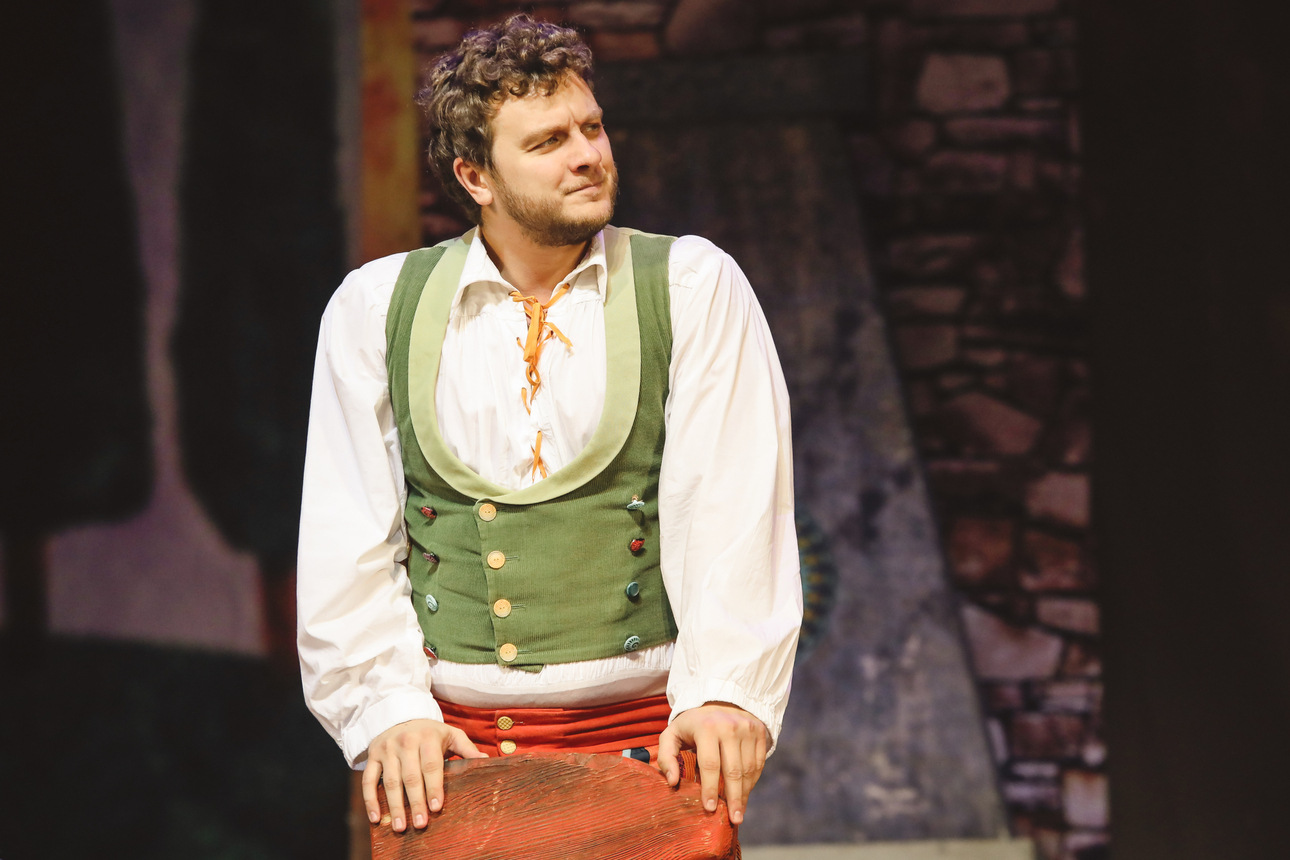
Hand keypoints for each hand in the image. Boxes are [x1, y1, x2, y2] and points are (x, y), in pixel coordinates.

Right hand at [362, 718, 486, 831]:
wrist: (399, 715)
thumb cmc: (429, 731)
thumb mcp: (450, 733)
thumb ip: (467, 748)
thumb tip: (486, 762)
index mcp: (427, 738)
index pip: (431, 765)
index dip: (434, 787)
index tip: (437, 807)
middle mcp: (405, 742)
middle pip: (410, 776)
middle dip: (415, 802)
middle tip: (421, 824)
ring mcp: (387, 749)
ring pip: (389, 781)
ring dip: (394, 806)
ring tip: (400, 827)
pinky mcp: (372, 756)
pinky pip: (368, 780)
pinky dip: (370, 800)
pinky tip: (376, 818)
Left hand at [657, 702, 768, 825]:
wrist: (719, 699)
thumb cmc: (692, 724)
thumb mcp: (672, 734)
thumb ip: (667, 757)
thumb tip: (672, 782)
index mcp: (707, 727)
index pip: (710, 764)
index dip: (709, 789)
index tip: (709, 808)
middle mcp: (730, 726)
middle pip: (733, 770)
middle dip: (733, 798)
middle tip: (733, 819)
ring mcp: (747, 728)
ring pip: (748, 769)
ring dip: (744, 793)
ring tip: (738, 811)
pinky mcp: (759, 731)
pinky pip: (758, 763)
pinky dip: (752, 781)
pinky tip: (744, 793)